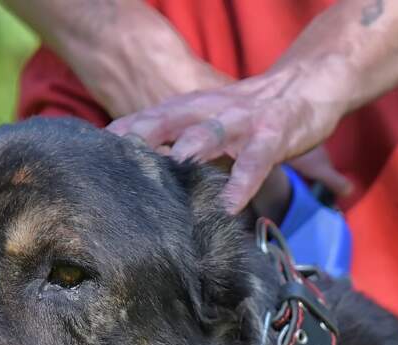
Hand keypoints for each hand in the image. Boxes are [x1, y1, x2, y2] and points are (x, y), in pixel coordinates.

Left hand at [108, 64, 352, 212]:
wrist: (306, 86)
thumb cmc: (256, 111)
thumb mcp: (214, 119)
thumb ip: (186, 138)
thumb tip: (156, 172)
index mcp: (193, 107)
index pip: (150, 117)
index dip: (122, 133)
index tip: (91, 153)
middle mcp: (211, 110)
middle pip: (169, 120)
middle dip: (140, 138)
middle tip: (114, 163)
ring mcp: (242, 122)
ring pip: (209, 133)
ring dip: (188, 151)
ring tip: (170, 174)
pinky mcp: (274, 136)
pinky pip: (255, 161)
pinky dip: (242, 182)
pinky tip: (230, 206)